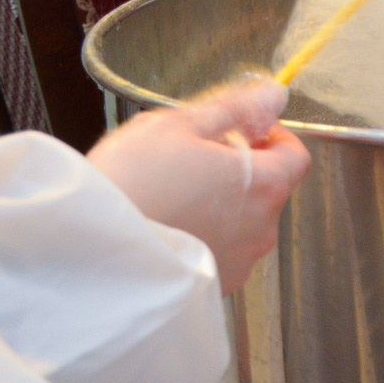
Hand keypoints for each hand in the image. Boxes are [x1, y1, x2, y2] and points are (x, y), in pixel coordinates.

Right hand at [88, 75, 311, 291]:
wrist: (87, 249)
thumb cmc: (131, 185)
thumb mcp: (181, 126)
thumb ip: (237, 109)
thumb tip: (272, 96)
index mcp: (264, 186)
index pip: (296, 156)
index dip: (273, 137)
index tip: (245, 129)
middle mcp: (261, 229)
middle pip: (268, 188)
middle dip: (240, 169)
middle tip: (194, 157)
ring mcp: (238, 262)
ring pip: (243, 222)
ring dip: (221, 205)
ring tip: (171, 194)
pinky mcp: (212, 287)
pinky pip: (219, 252)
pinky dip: (202, 236)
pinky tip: (166, 224)